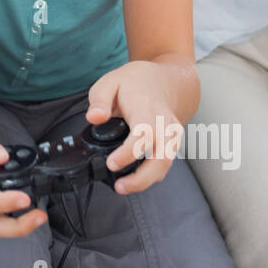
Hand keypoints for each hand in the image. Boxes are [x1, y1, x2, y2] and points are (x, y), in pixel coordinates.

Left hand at [86, 61, 180, 194]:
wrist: (165, 81)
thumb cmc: (135, 83)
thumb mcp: (109, 83)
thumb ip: (99, 100)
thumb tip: (94, 117)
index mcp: (146, 108)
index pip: (143, 134)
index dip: (129, 152)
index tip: (111, 163)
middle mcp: (164, 124)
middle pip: (161, 156)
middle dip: (142, 178)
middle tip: (120, 186)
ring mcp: (172, 135)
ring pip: (166, 164)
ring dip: (146, 180)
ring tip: (123, 186)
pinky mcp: (173, 143)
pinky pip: (165, 163)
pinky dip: (151, 175)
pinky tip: (134, 178)